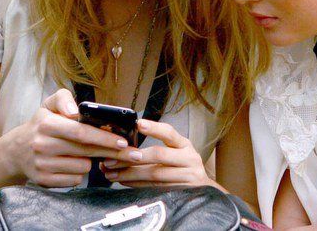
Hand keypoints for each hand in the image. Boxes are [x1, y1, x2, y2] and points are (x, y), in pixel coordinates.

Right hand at [8, 89, 127, 186]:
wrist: (16, 151)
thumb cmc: (41, 126)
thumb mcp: (48, 105)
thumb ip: (63, 98)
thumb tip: (74, 111)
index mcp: (47, 124)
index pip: (80, 132)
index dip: (104, 137)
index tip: (122, 141)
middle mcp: (43, 145)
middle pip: (86, 151)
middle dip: (112, 152)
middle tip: (131, 153)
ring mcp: (42, 165)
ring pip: (83, 167)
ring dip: (90, 161)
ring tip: (84, 153)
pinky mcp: (44, 181)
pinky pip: (75, 180)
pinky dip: (79, 173)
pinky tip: (73, 164)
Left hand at [100, 119, 214, 187]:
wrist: (204, 191)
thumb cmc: (185, 167)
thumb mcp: (179, 152)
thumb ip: (161, 146)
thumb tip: (128, 143)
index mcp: (185, 145)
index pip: (170, 134)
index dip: (154, 129)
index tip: (138, 124)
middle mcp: (189, 159)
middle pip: (159, 156)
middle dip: (132, 157)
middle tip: (112, 158)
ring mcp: (186, 177)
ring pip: (154, 174)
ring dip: (130, 174)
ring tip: (112, 173)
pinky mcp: (180, 192)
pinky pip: (154, 188)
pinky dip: (137, 184)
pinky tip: (124, 182)